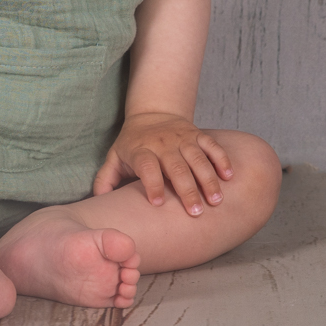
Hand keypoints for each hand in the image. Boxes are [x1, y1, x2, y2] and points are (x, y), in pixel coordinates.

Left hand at [93, 111, 233, 215]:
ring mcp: (182, 138)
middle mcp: (162, 143)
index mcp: (140, 151)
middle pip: (176, 166)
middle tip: (195, 212)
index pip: (146, 166)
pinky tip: (229, 177)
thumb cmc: (131, 144)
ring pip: (197, 159)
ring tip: (216, 200)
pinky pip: (212, 146)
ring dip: (208, 179)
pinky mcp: (197, 134)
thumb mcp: (114, 158)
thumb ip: (104, 181)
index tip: (157, 203)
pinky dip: (222, 160)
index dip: (152, 183)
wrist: (152, 112)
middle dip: (187, 190)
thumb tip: (97, 203)